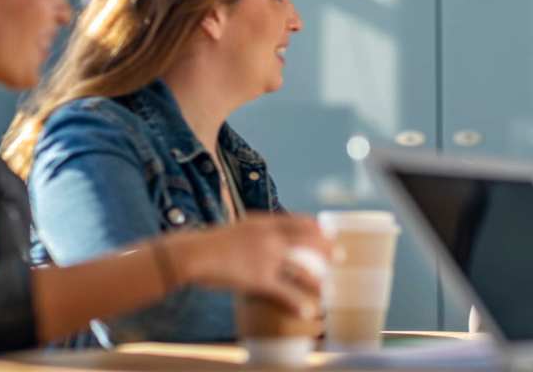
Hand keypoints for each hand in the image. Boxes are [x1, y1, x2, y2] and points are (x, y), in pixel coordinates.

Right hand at [163, 213, 335, 318]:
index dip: (318, 228)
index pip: (300, 221)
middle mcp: (270, 238)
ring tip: (326, 288)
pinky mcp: (259, 279)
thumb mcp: (238, 228)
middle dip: (327, 249)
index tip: (329, 232)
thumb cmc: (210, 242)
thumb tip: (267, 234)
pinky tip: (308, 310)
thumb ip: (256, 230)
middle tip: (340, 256)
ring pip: (301, 269)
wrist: (192, 253)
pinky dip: (298, 303)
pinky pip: (285, 292)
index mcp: (265, 223)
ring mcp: (266, 258)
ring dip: (317, 280)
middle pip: (308, 242)